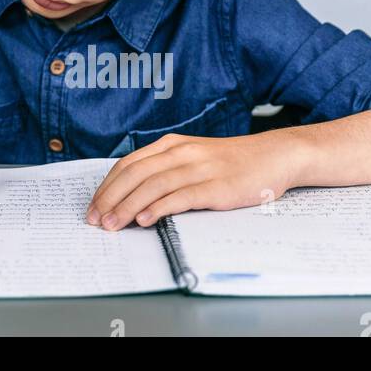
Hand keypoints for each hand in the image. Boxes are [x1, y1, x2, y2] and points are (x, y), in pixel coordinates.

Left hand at [86, 131, 303, 230]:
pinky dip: (159, 208)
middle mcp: (183, 153)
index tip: (93, 206)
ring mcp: (201, 169)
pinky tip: (144, 219)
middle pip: (135, 174)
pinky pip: (181, 196)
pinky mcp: (217, 187)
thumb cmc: (234, 163)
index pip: (129, 164)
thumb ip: (166, 171)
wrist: (276, 156)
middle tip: (96, 220)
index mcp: (173, 145)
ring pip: (153, 186)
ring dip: (128, 206)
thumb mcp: (195, 158)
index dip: (107, 186)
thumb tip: (133, 196)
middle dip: (111, 198)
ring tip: (112, 225)